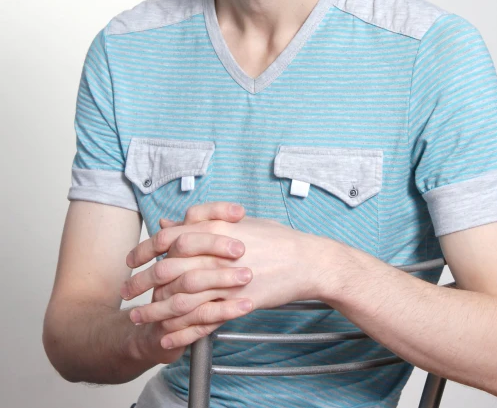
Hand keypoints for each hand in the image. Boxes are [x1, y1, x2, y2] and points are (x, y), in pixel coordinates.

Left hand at [125, 203, 330, 348]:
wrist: (306, 261)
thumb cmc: (274, 238)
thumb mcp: (236, 221)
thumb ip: (200, 220)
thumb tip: (168, 223)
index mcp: (214, 228)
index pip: (167, 238)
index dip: (144, 249)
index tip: (132, 259)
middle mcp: (215, 253)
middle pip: (166, 270)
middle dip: (141, 282)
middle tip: (128, 291)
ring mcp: (225, 280)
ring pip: (179, 299)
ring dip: (154, 311)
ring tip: (138, 318)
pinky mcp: (235, 304)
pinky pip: (201, 321)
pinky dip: (180, 332)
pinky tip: (167, 338)